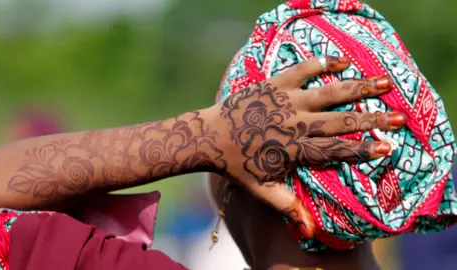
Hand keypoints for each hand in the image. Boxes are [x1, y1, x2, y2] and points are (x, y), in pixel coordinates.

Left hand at [210, 56, 405, 237]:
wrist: (209, 137)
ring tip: (383, 81)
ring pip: (329, 93)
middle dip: (373, 119)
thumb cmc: (237, 165)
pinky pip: (302, 70)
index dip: (364, 149)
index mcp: (297, 150)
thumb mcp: (263, 190)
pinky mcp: (274, 85)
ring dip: (358, 87)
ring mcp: (286, 102)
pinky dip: (322, 64)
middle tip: (398, 116)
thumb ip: (288, 207)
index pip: (337, 151)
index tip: (388, 146)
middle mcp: (297, 124)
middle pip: (342, 121)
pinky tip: (341, 60)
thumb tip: (310, 231)